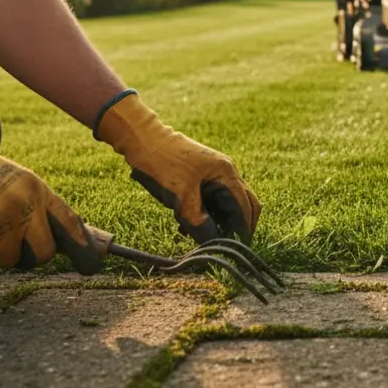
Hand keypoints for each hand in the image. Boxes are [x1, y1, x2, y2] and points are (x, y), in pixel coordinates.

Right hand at [0, 110, 103, 273]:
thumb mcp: (14, 180)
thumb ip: (36, 205)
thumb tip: (63, 239)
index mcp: (35, 189)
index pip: (70, 223)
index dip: (83, 248)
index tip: (92, 264)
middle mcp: (22, 206)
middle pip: (42, 253)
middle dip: (29, 257)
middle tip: (10, 245)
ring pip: (7, 261)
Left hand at [95, 91, 260, 244]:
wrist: (142, 139)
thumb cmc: (163, 164)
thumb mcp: (181, 198)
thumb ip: (198, 222)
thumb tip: (212, 242)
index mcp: (226, 174)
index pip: (245, 207)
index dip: (244, 229)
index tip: (238, 247)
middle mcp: (226, 172)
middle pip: (244, 203)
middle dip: (237, 225)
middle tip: (227, 244)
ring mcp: (215, 172)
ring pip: (226, 202)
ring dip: (219, 220)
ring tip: (201, 236)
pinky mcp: (202, 175)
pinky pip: (212, 198)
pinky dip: (206, 213)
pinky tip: (187, 224)